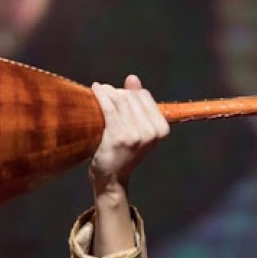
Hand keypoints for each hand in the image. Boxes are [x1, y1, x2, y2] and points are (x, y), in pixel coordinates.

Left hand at [88, 75, 168, 255]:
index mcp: (161, 129)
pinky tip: (95, 89)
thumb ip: (137, 105)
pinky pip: (109, 108)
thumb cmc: (122, 153)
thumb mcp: (137, 129)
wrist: (112, 179)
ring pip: (119, 100)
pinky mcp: (118, 136)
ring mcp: (135, 134)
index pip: (144, 96)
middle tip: (105, 94)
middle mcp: (151, 131)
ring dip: (107, 92)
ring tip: (99, 91)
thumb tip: (132, 78)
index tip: (118, 95)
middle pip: (131, 97)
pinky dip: (101, 95)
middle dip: (117, 92)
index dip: (129, 93)